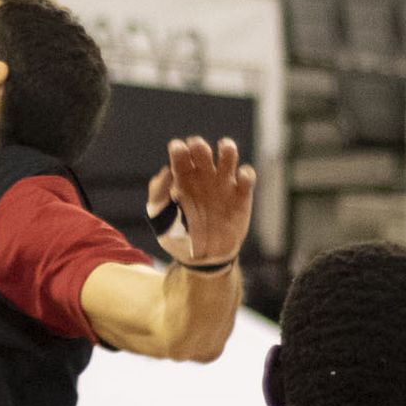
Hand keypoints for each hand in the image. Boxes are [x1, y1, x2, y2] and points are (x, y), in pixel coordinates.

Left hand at [147, 136, 255, 267]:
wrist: (202, 259)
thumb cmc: (177, 237)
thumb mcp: (160, 220)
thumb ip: (158, 196)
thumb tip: (165, 171)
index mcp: (181, 179)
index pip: (180, 156)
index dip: (180, 149)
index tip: (178, 149)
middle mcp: (203, 177)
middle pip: (203, 152)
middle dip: (200, 146)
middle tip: (196, 146)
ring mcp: (223, 184)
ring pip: (228, 156)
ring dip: (227, 148)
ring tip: (223, 147)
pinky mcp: (241, 195)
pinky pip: (247, 177)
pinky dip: (246, 173)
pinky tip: (240, 178)